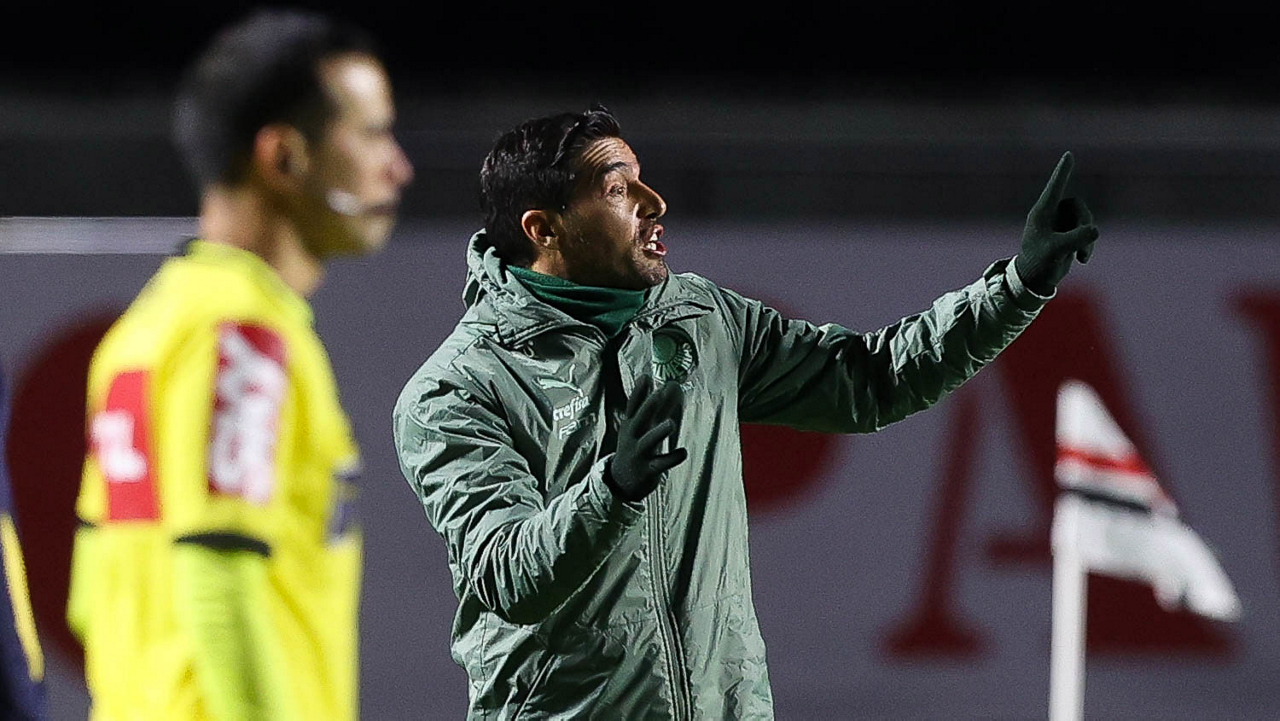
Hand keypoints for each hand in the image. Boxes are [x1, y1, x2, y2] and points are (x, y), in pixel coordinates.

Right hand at [606, 376, 687, 501]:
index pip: (632, 407)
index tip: (646, 377)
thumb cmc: (637, 447)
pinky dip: (672, 458)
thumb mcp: (644, 427)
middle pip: (638, 420)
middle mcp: (632, 438)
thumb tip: (673, 384)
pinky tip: (683, 452)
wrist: (622, 481)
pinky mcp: (647, 470)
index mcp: (630, 426)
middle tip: (659, 393)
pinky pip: (660, 464)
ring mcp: (639, 454)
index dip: (638, 392)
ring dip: (658, 432)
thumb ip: (660, 407)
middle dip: (647, 407)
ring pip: (648, 442)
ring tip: (671, 423)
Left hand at [1015, 152, 1100, 295]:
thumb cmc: (1038, 264)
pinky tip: (1082, 260)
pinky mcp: (1068, 233)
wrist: (1036, 280)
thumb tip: (1094, 229)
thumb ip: (1075, 239)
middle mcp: (1051, 214)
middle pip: (1078, 207)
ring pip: (1084, 219)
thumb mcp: (1056, 251)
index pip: (1054, 188)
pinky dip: (1087, 244)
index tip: (1068, 155)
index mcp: (1041, 213)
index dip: (1062, 172)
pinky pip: (1086, 231)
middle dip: (1084, 224)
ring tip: (1082, 257)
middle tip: (1084, 243)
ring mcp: (1060, 223)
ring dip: (1087, 237)